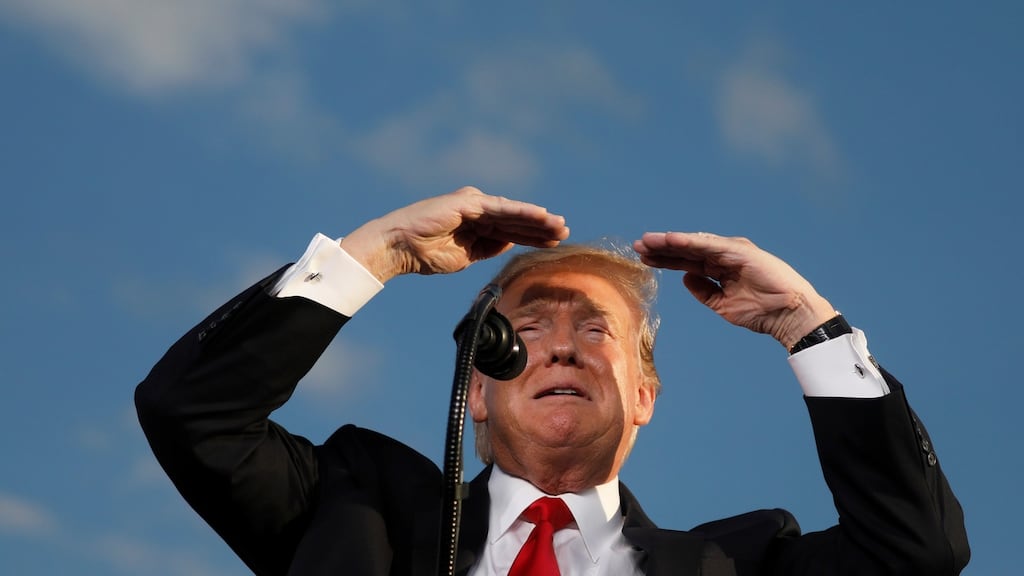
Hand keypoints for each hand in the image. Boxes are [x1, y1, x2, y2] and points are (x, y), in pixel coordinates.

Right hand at [341, 187, 569, 282]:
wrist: (399, 248)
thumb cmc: (424, 255)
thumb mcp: (465, 257)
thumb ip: (487, 249)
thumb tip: (509, 243)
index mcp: (475, 224)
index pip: (510, 230)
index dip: (532, 236)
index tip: (553, 243)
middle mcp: (476, 210)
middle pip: (515, 220)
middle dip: (541, 227)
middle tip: (565, 232)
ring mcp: (473, 204)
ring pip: (513, 213)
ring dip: (538, 220)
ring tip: (560, 226)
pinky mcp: (469, 202)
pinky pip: (502, 208)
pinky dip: (523, 212)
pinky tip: (542, 216)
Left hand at [633, 232, 835, 348]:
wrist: (788, 314)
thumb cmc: (761, 312)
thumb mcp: (722, 304)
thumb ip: (703, 291)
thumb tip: (684, 279)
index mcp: (720, 269)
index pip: (687, 262)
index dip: (665, 260)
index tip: (642, 259)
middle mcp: (724, 256)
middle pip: (686, 250)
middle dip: (661, 248)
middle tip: (637, 246)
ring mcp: (731, 251)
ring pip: (694, 243)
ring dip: (670, 241)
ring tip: (647, 241)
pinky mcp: (739, 250)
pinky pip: (708, 244)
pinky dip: (688, 241)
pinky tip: (670, 240)